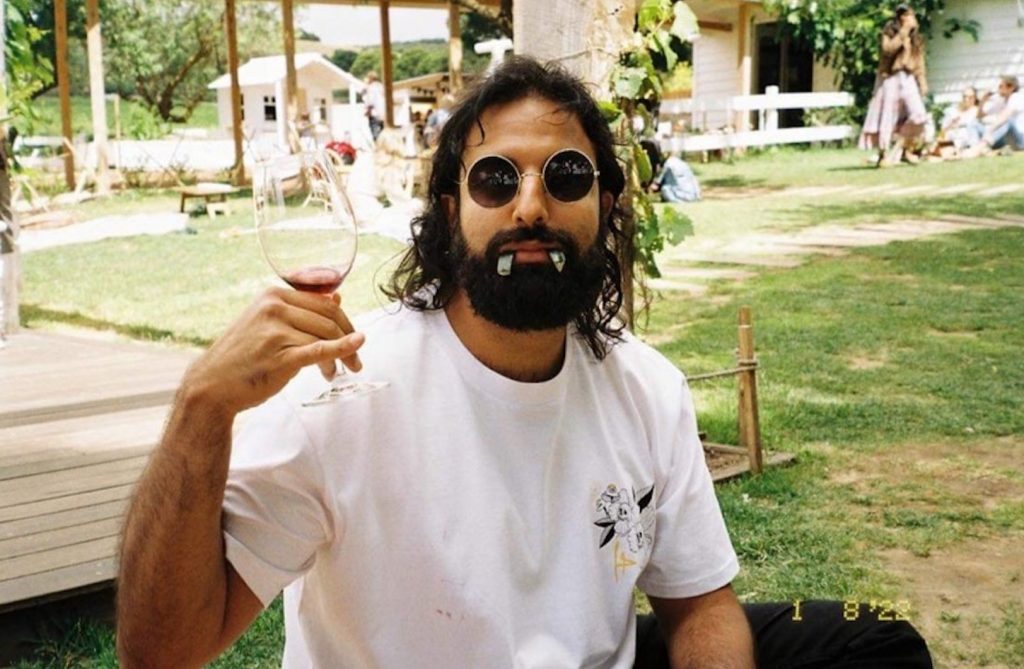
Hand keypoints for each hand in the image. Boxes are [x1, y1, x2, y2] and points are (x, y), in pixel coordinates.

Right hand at [183, 287, 365, 413]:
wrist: (212, 384)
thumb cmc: (243, 355)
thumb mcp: (267, 322)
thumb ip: (301, 310)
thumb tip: (338, 297)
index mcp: (273, 294)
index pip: (324, 303)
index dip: (345, 322)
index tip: (353, 338)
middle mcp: (274, 308)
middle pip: (329, 319)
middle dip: (349, 339)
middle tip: (356, 361)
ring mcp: (276, 331)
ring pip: (325, 337)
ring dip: (339, 358)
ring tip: (334, 373)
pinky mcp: (280, 356)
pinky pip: (319, 351)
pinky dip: (341, 350)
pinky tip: (355, 350)